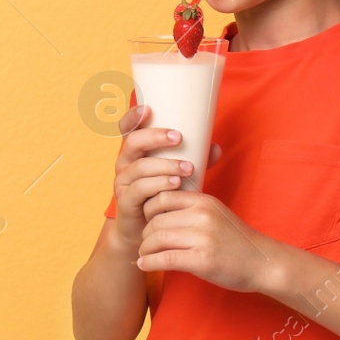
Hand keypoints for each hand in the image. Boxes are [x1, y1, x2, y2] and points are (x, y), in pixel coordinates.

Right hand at [108, 103, 221, 251]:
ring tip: (187, 168)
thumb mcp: (175, 174)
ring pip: (140, 167)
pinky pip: (139, 189)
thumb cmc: (161, 196)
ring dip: (165, 165)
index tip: (148, 109)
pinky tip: (175, 184)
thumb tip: (216, 148)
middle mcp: (124, 163)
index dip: (133, 116)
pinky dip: (158, 185)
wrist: (143, 231)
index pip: (126, 128)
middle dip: (156, 137)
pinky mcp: (125, 201)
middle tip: (179, 138)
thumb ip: (194, 160)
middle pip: (133, 142)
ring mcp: (123, 183)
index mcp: (134, 152)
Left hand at [136, 189, 281, 293]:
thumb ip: (191, 207)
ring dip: (145, 248)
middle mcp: (202, 216)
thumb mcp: (215, 212)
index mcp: (203, 201)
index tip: (147, 221)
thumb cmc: (235, 239)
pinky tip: (144, 265)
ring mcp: (202, 237)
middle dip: (145, 232)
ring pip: (157, 238)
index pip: (162, 196)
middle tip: (144, 241)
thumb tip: (157, 206)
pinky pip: (166, 258)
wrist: (262, 262)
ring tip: (144, 254)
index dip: (148, 209)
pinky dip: (150, 262)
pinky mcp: (202, 260)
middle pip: (157, 219)